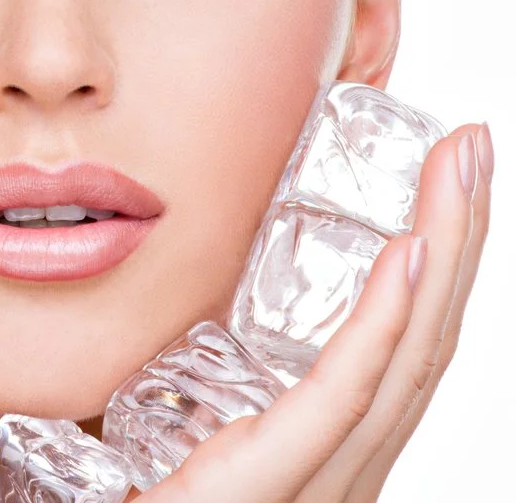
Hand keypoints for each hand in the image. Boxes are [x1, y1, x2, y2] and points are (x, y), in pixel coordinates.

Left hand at [134, 120, 492, 502]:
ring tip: (462, 170)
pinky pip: (340, 404)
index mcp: (321, 448)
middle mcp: (340, 466)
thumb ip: (215, 387)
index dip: (431, 263)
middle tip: (471, 148)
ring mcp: (319, 484)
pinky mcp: (270, 486)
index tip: (443, 181)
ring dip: (441, 254)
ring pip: (401, 359)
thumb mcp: (188, 427)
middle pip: (417, 341)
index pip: (396, 346)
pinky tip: (411, 257)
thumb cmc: (142, 498)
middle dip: (456, 237)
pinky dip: (382, 329)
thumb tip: (208, 314)